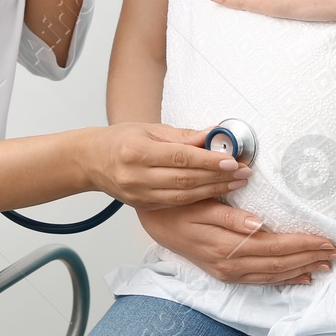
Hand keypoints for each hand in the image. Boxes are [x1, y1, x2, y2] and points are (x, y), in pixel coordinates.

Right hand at [78, 124, 250, 208]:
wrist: (91, 161)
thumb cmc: (120, 140)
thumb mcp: (149, 129)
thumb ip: (182, 136)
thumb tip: (213, 135)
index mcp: (136, 151)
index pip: (179, 157)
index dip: (207, 161)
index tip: (232, 160)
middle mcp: (136, 176)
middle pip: (184, 179)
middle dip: (218, 177)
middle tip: (244, 172)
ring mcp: (139, 194)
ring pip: (183, 195)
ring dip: (214, 190)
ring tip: (237, 183)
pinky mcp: (144, 206)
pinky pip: (176, 203)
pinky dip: (199, 199)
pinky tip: (216, 192)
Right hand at [138, 199, 335, 283]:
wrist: (155, 220)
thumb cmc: (180, 204)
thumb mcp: (201, 203)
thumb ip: (229, 215)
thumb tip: (259, 223)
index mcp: (225, 243)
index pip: (275, 245)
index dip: (303, 243)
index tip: (328, 238)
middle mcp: (228, 262)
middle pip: (278, 262)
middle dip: (310, 257)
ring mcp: (227, 271)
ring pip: (272, 274)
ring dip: (302, 269)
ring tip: (327, 264)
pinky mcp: (225, 274)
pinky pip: (260, 281)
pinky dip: (284, 280)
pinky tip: (302, 277)